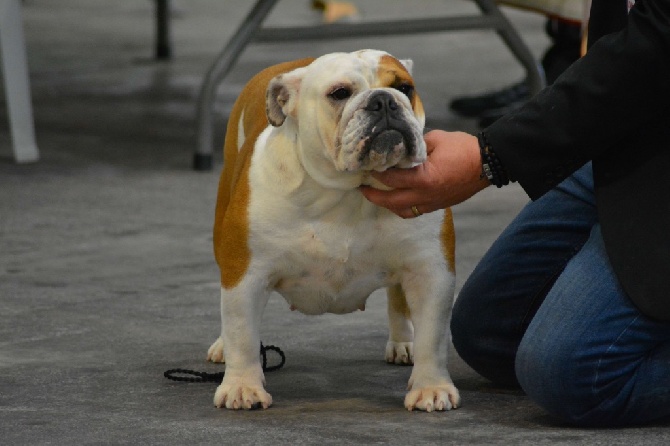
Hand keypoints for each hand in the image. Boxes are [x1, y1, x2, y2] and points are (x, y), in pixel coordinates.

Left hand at [360, 130, 489, 217]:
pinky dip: (403, 207)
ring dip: (388, 205)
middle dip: (374, 196)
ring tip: (378, 196)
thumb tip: (401, 149)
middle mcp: (426, 195)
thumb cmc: (463, 148)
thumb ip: (415, 146)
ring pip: (403, 211)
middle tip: (362, 189)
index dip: (376, 173)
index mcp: (423, 178)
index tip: (367, 166)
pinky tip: (398, 199)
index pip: (391, 179)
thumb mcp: (435, 139)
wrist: (489, 163)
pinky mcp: (439, 205)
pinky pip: (415, 211)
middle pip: (391, 201)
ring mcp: (433, 203)